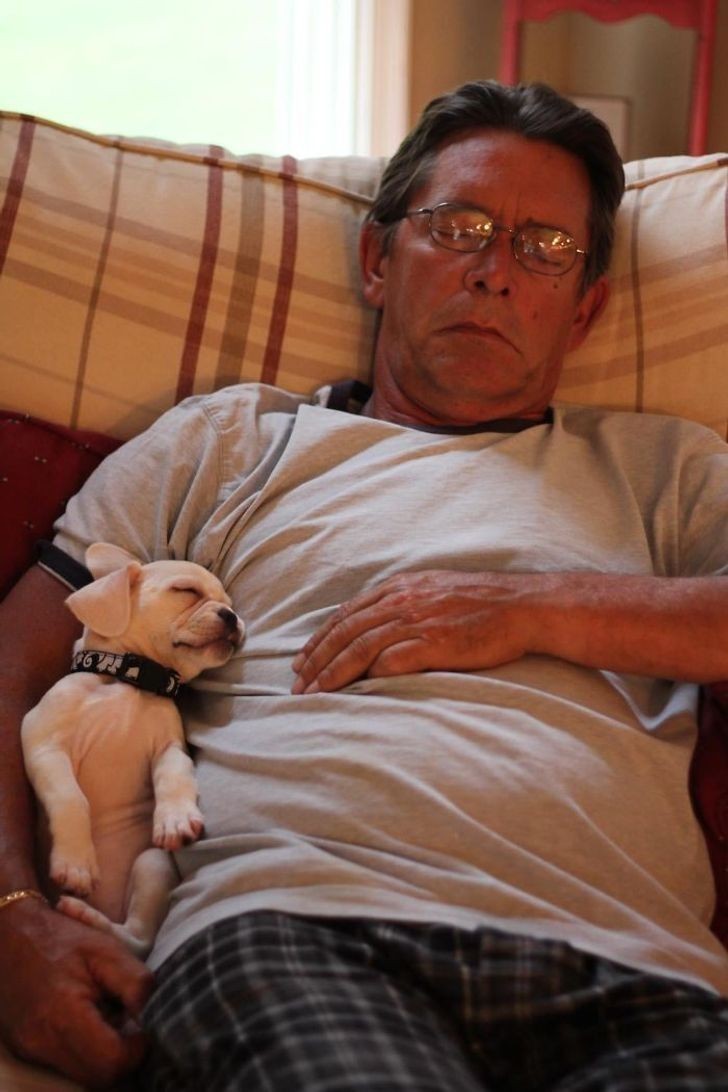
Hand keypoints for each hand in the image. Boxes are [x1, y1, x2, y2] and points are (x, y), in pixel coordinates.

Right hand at [0, 896, 152, 1087]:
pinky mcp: (25, 1048)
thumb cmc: (61, 938)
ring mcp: (30, 1049)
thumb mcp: (107, 949)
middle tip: (128, 1022)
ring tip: (106, 1015)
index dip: (137, 1051)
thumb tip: (154, 1016)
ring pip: (82, 1073)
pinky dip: (84, 1048)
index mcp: (63, 1016)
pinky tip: (85, 1018)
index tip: (143, 1027)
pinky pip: (64, 1062)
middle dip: (122, 1056)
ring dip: (103, 1053)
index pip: (111, 1064)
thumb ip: (136, 984)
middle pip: (98, 1078)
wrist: (10, 934)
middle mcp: (41, 1042)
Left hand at [292, 569, 540, 692]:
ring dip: (332, 672)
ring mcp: (417, 621)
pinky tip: (354, 690)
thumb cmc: (482, 601)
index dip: (320, 638)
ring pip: (360, 648)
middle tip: (297, 684)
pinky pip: (391, 661)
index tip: (303, 659)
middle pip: (346, 632)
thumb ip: (403, 603)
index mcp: (400, 587)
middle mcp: (402, 601)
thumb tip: (376, 625)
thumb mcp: (434, 589)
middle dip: (317, 659)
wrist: (522, 606)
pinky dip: (368, 675)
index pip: (347, 614)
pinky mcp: (434, 643)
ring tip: (315, 693)